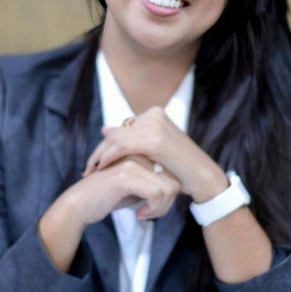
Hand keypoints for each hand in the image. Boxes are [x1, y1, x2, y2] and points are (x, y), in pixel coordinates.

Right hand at [67, 154, 180, 222]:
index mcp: (140, 153)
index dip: (169, 195)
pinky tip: (139, 215)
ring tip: (145, 214)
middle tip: (151, 214)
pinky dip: (153, 209)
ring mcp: (131, 162)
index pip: (172, 173)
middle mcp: (137, 154)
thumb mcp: (136, 187)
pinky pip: (156, 193)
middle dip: (168, 203)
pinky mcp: (125, 176)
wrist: (79, 205)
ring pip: (168, 187)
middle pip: (174, 180)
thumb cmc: (107, 197)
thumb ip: (154, 182)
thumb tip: (178, 187)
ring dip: (161, 209)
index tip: (155, 208)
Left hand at [83, 108, 228, 202]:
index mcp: (154, 114)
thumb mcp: (156, 151)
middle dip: (100, 150)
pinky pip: (121, 146)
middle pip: (116, 132)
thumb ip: (135, 140)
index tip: (96, 161)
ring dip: (99, 155)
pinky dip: (108, 157)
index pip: (121, 129)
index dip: (106, 145)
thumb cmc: (181, 169)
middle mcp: (153, 115)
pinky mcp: (153, 139)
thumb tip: (105, 129)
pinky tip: (101, 169)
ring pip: (115, 139)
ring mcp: (154, 125)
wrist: (203, 177)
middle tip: (87, 168)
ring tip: (90, 171)